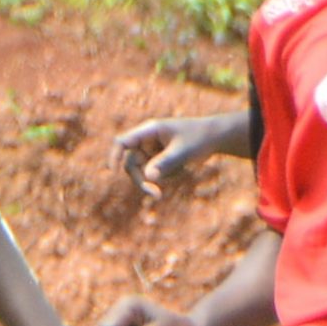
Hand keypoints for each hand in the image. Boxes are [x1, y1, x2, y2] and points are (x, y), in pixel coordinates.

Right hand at [115, 113, 240, 197]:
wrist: (214, 137)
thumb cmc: (199, 138)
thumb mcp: (183, 151)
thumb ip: (165, 163)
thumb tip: (148, 177)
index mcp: (149, 130)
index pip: (122, 142)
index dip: (114, 156)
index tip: (112, 171)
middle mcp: (146, 140)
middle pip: (131, 164)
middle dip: (142, 180)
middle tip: (157, 195)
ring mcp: (151, 151)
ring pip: (143, 172)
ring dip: (159, 178)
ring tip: (182, 169)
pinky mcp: (158, 160)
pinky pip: (154, 175)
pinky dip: (167, 176)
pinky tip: (182, 168)